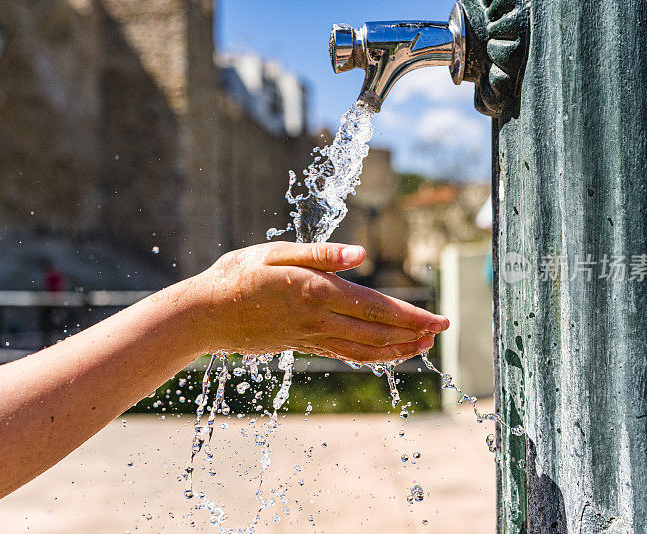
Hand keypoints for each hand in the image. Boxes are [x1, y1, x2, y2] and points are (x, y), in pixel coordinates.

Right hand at [194, 242, 448, 361]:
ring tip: (420, 346)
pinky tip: (383, 353)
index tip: (438, 319)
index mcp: (315, 291)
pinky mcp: (302, 344)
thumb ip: (319, 254)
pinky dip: (370, 356)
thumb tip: (360, 255)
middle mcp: (317, 318)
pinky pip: (344, 354)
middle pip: (376, 333)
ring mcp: (310, 336)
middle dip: (412, 334)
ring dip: (396, 349)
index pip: (375, 307)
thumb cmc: (237, 276)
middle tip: (440, 332)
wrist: (205, 315)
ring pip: (363, 349)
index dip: (411, 316)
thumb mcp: (274, 252)